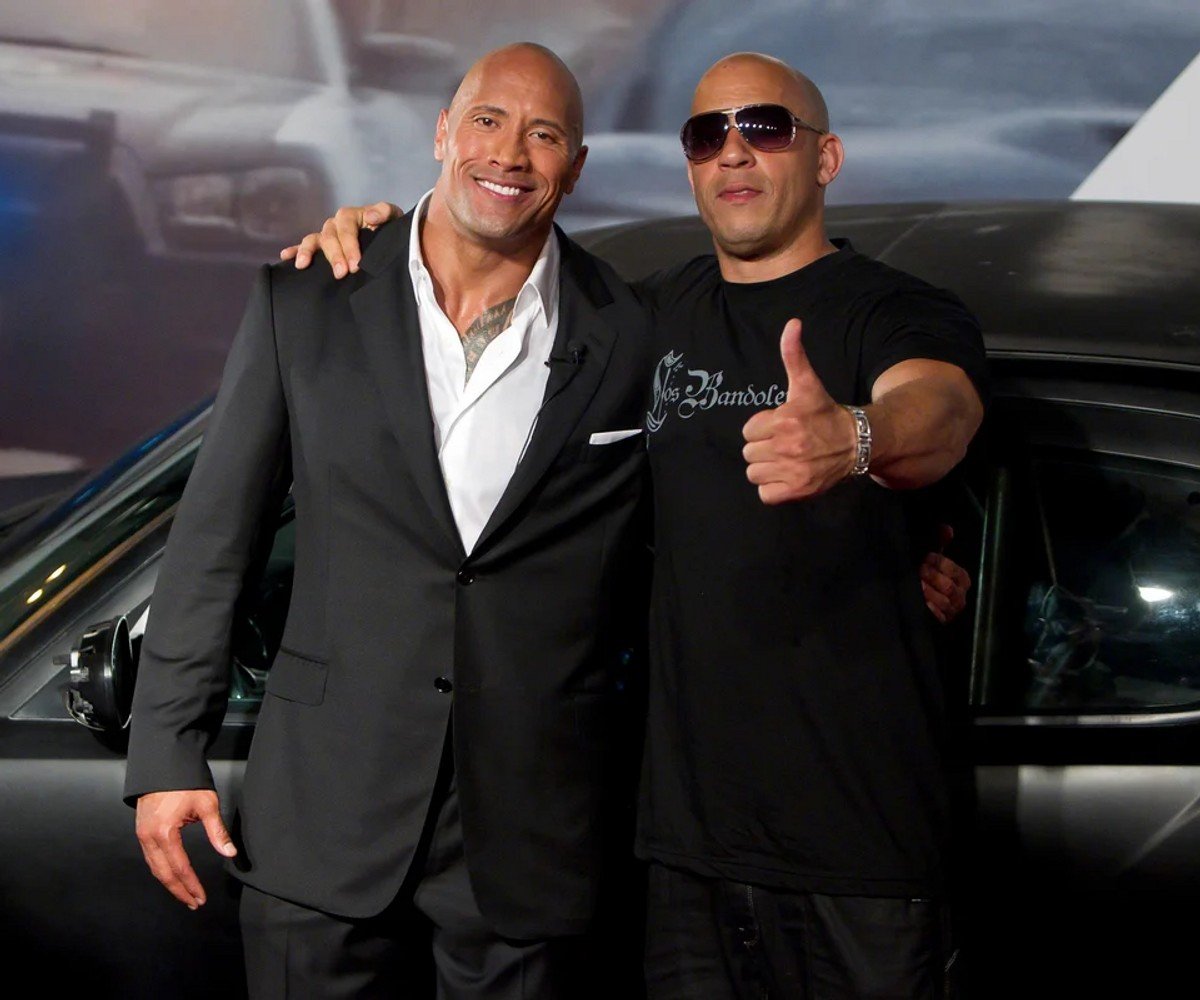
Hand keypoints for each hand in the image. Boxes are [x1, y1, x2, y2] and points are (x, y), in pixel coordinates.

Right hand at [135, 790, 236, 908]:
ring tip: (185, 894)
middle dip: (179, 890)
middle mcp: (149, 837)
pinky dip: (161, 870)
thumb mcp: (207, 805)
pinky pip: (150, 857)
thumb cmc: (186, 782)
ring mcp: (142, 835)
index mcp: (164, 833)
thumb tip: (229, 853)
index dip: (191, 885)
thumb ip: (217, 832)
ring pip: (154, 868)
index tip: (201, 898)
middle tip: (194, 903)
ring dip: (169, 883)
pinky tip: (172, 875)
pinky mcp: (141, 830)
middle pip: (163, 873)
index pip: (180, 868)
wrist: (163, 763)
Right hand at [279, 201, 399, 277]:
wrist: (386, 236)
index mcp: (351, 216)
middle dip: (334, 255)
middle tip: (341, 273)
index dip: (350, 246)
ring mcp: (327, 235)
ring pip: (314, 240)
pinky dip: (295, 250)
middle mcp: (335, 224)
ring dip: (308, 252)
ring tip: (304, 265)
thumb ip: (384, 212)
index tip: (356, 265)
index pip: (346, 228)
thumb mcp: (392, 216)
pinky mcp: (321, 246)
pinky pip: (305, 246)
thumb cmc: (388, 226)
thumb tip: (370, 217)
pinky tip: (286, 257)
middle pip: (329, 236)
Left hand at [742, 319, 856, 503]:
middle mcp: (787, 446)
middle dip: (763, 448)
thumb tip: (792, 324)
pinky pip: (766, 494)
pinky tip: (788, 475)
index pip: (748, 431)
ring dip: (766, 469)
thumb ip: (793, 355)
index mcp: (784, 419)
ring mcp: (792, 470)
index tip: (781, 427)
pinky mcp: (797, 491)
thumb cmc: (826, 413)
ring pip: (754, 474)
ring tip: (786, 460)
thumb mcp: (807, 384)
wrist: (857, 443)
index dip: (762, 429)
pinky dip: (773, 489)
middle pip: (749, 453)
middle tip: (784, 444)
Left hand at [920, 524, 971, 622]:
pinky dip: (930, 609)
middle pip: (949, 587)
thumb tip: (947, 528)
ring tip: (917, 584)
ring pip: (944, 602)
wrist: (918, 597)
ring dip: (929, 592)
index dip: (940, 563)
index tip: (926, 558)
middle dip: (933, 577)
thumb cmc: (930, 574)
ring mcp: (952, 610)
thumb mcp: (934, 558)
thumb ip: (941, 541)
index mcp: (962, 579)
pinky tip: (921, 602)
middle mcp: (960, 595)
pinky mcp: (942, 621)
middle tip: (919, 570)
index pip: (955, 570)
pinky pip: (939, 617)